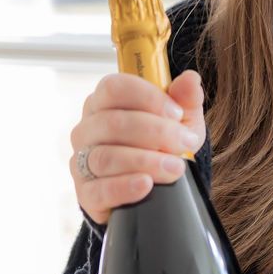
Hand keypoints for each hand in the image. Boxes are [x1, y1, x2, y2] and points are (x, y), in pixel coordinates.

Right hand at [69, 68, 205, 226]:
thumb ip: (185, 99)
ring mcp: (82, 161)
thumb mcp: (181, 122)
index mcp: (104, 102)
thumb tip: (190, 79)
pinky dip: (124, 187)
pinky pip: (99, 190)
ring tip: (176, 168)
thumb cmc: (163, 146)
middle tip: (185, 143)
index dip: (147, 98)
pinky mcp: (85, 194)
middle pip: (112, 123)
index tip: (177, 113)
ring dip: (145, 161)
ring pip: (105, 157)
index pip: (114, 88)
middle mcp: (87, 128)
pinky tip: (146, 185)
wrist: (154, 188)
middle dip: (155, 132)